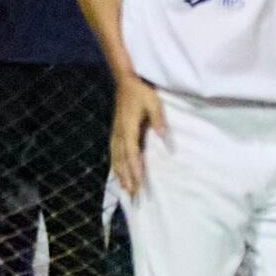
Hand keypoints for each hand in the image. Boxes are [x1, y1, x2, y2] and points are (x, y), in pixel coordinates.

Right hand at [108, 74, 165, 197]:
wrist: (125, 81)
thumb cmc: (141, 91)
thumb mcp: (154, 102)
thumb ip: (157, 118)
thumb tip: (161, 134)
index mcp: (128, 126)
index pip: (131, 151)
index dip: (134, 167)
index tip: (138, 181)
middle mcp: (119, 132)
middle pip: (121, 159)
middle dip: (127, 176)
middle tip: (133, 193)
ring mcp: (116, 133)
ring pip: (116, 157)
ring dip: (120, 174)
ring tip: (125, 189)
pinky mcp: (116, 132)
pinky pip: (114, 152)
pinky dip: (115, 165)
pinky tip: (117, 173)